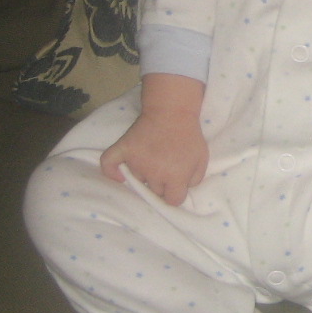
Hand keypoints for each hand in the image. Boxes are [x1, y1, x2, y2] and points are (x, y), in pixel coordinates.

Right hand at [99, 74, 208, 205]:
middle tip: (165, 166)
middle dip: (161, 183)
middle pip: (154, 191)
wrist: (172, 111)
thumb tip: (181, 191)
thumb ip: (194, 180)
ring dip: (143, 173)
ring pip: (137, 179)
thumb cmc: (189, 135)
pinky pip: (109, 165)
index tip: (176, 185)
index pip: (172, 200)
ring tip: (152, 157)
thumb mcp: (202, 159)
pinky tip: (120, 176)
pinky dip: (112, 172)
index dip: (175, 193)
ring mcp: (136, 162)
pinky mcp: (124, 150)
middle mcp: (154, 173)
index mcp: (175, 177)